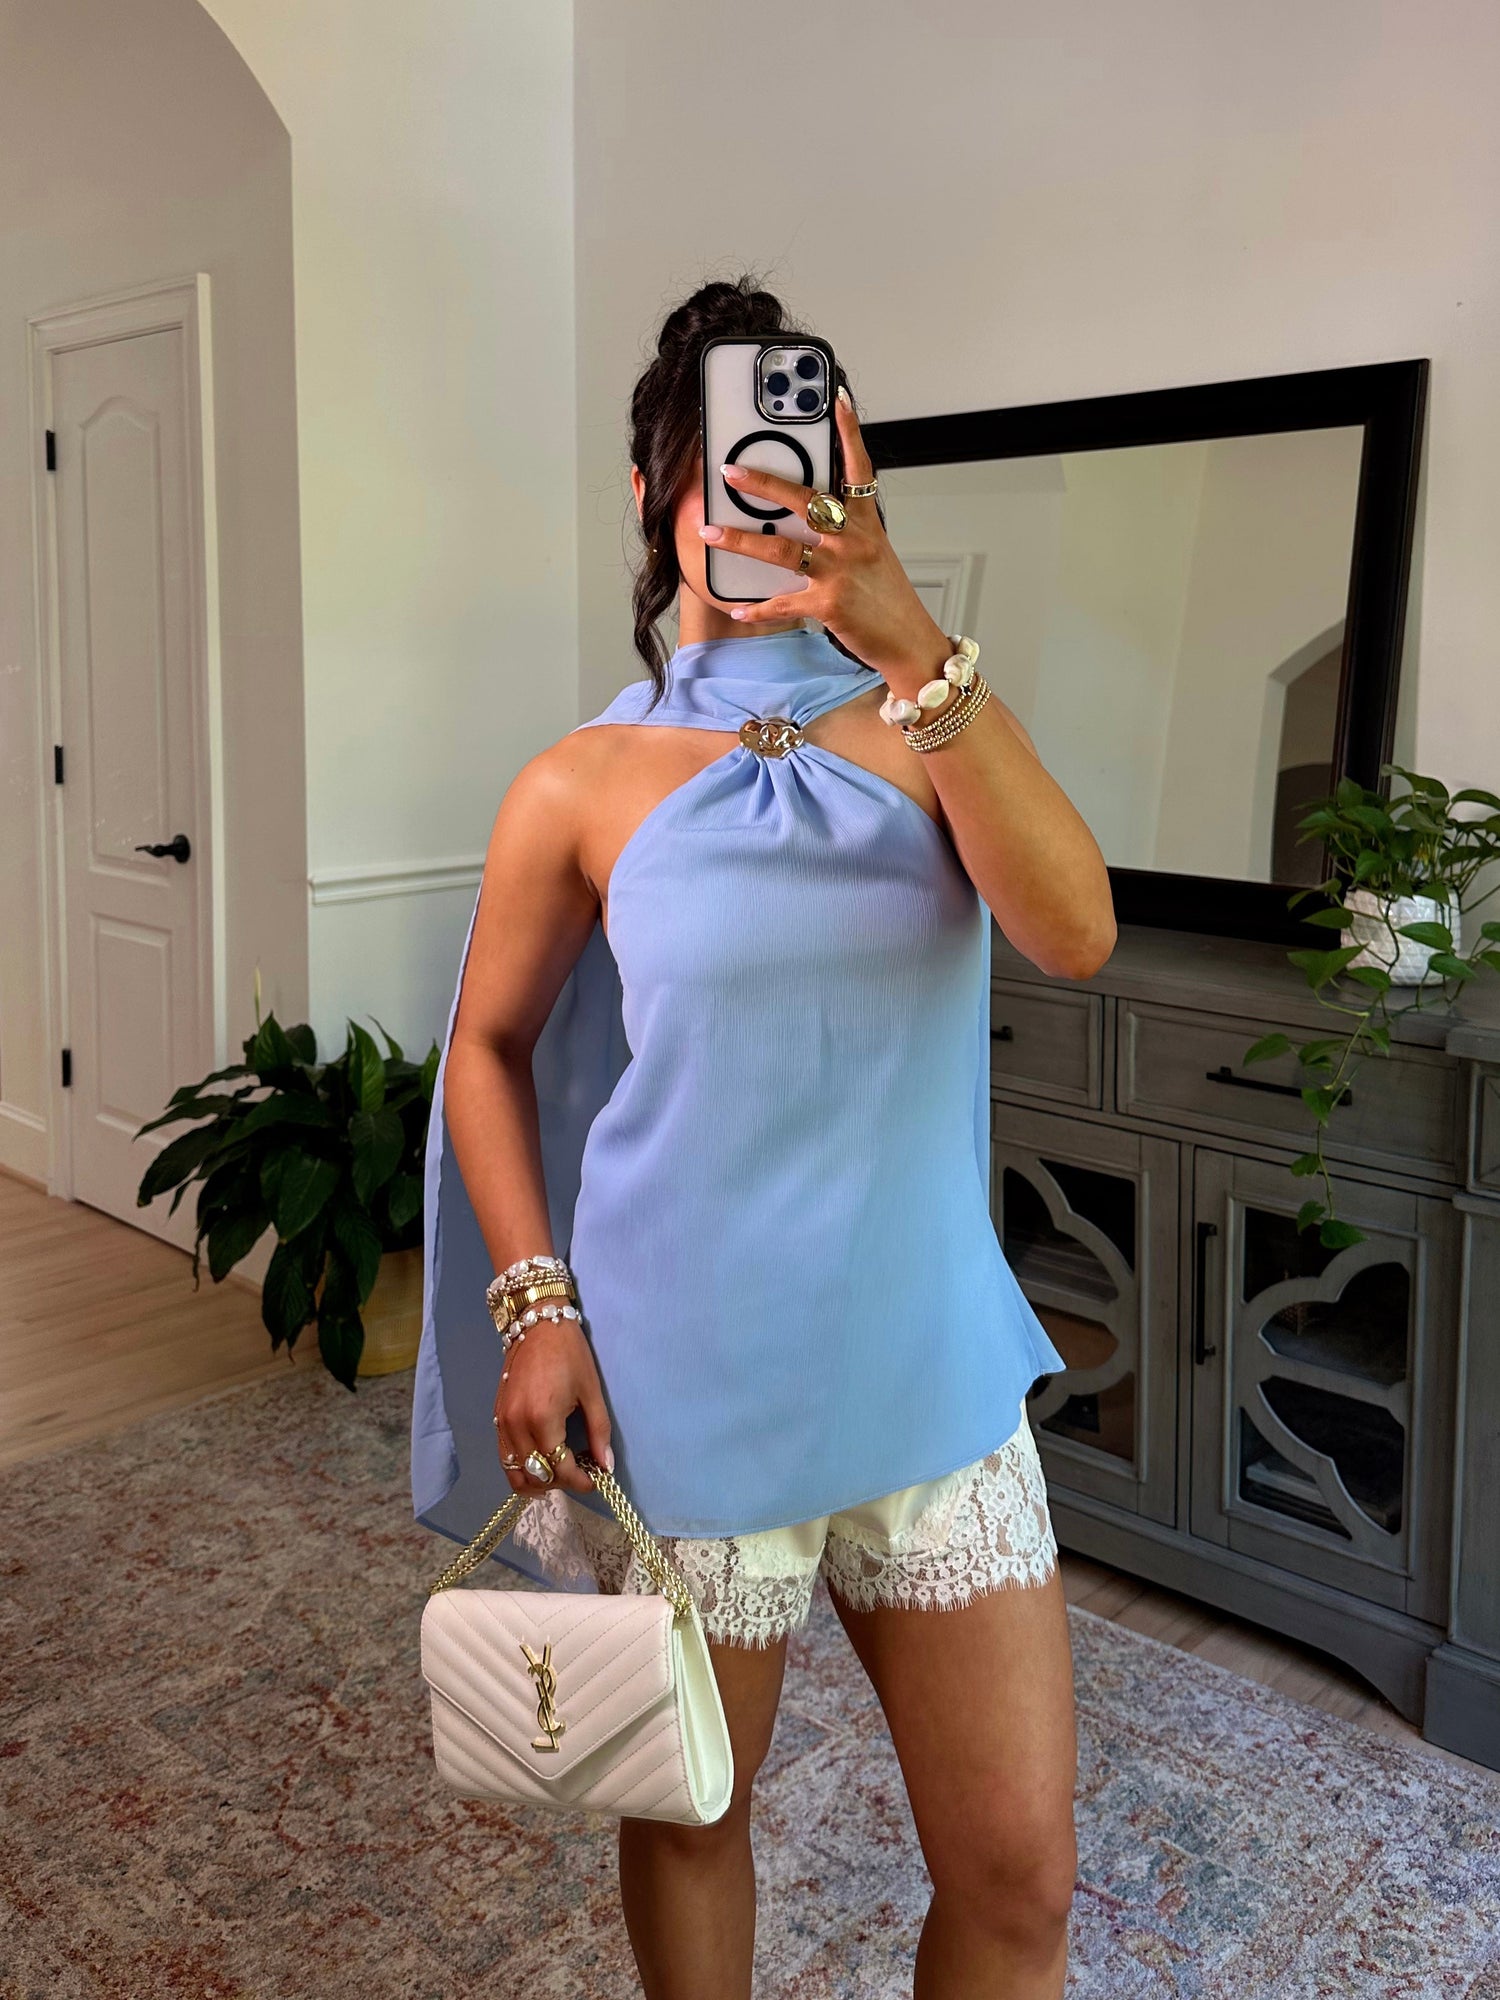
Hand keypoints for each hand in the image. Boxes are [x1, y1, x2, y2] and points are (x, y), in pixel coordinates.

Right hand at [495, 1320, 611, 1497]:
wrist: (537, 1323)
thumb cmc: (569, 1353)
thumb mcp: (591, 1392)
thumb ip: (598, 1432)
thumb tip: (606, 1465)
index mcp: (542, 1419)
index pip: (559, 1469)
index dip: (580, 1481)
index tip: (596, 1480)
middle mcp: (516, 1426)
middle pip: (535, 1476)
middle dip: (561, 1482)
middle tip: (580, 1472)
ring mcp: (502, 1423)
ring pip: (514, 1473)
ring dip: (538, 1480)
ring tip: (561, 1470)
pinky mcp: (497, 1418)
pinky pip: (505, 1457)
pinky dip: (522, 1468)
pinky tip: (542, 1460)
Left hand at [698, 387, 952, 691]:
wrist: (908, 641)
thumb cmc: (889, 600)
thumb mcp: (875, 554)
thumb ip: (847, 532)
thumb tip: (812, 516)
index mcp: (867, 524)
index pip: (859, 469)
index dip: (849, 433)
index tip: (836, 400)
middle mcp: (853, 541)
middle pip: (804, 501)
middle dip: (763, 484)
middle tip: (729, 472)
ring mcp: (840, 572)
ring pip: (781, 549)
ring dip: (740, 540)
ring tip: (710, 531)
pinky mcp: (829, 604)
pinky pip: (783, 603)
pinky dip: (758, 609)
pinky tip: (737, 610)